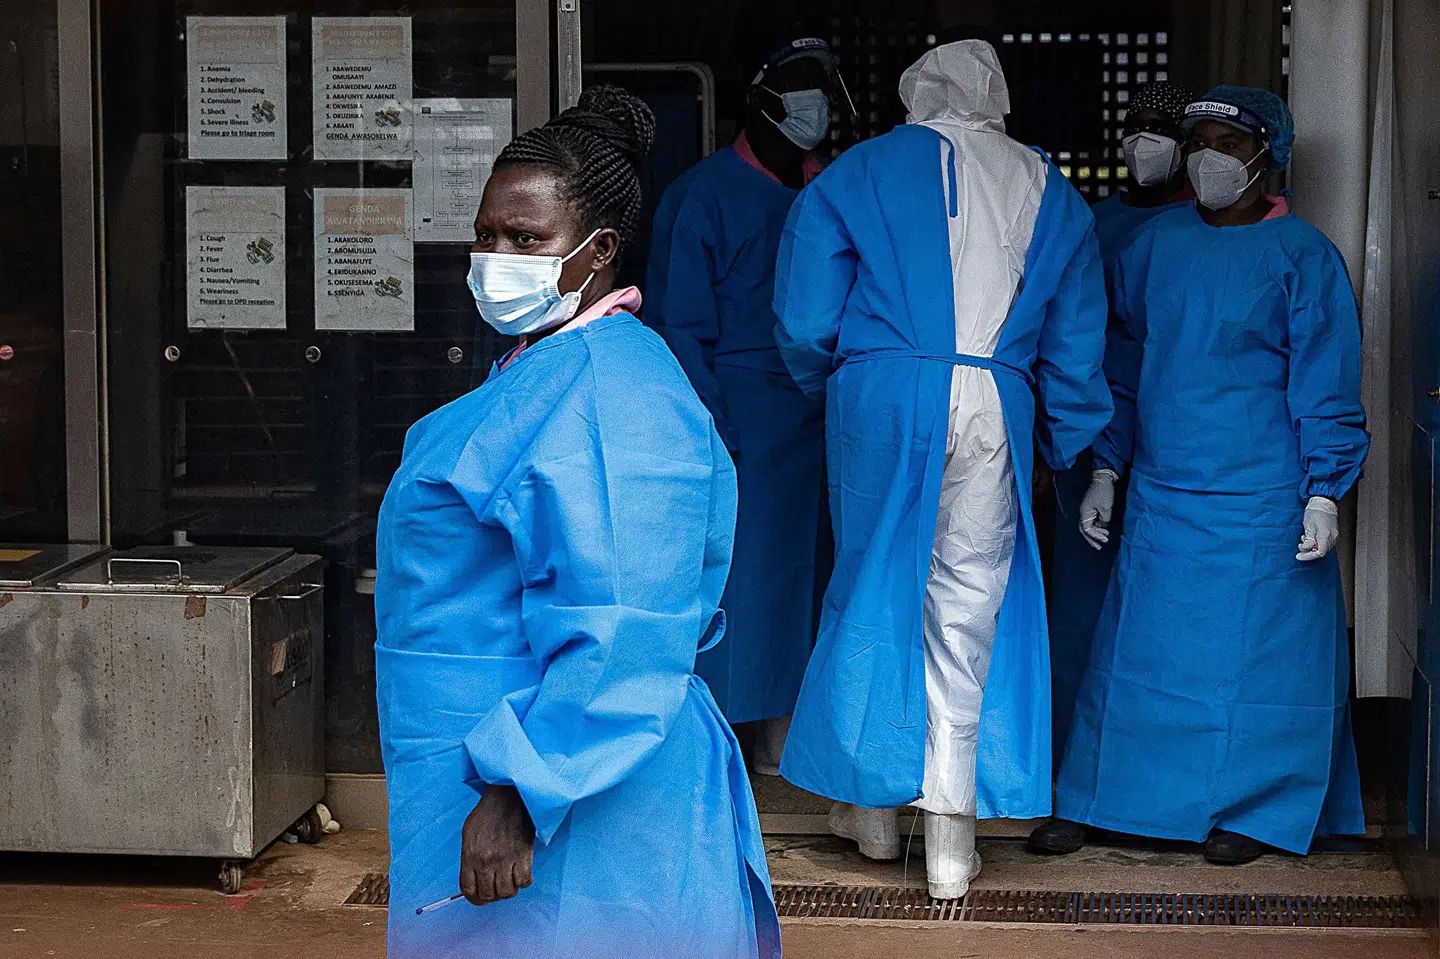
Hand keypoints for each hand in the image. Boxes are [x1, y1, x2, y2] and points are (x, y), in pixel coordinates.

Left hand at [459, 785, 534, 905]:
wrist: (509, 797)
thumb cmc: (488, 813)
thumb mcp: (469, 834)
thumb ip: (469, 858)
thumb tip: (473, 879)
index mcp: (470, 855)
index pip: (469, 890)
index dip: (475, 899)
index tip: (481, 899)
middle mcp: (486, 861)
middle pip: (489, 895)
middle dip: (493, 897)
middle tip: (497, 890)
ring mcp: (505, 859)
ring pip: (507, 892)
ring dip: (509, 891)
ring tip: (510, 882)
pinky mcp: (523, 854)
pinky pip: (524, 881)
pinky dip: (524, 882)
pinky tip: (522, 874)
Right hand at [1079, 470, 1117, 549]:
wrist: (1103, 478)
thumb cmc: (1104, 492)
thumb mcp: (1107, 508)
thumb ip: (1105, 519)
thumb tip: (1103, 524)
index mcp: (1085, 513)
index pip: (1087, 529)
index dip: (1095, 536)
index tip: (1105, 539)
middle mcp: (1083, 513)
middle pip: (1084, 530)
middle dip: (1092, 539)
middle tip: (1099, 547)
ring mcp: (1086, 510)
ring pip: (1088, 526)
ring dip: (1096, 533)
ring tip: (1106, 537)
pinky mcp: (1091, 508)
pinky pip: (1092, 521)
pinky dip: (1098, 527)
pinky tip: (1104, 529)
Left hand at [1297, 497, 1339, 561]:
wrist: (1324, 502)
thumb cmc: (1315, 511)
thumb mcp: (1308, 526)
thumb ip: (1308, 539)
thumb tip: (1306, 549)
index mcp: (1326, 535)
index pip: (1319, 553)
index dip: (1308, 556)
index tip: (1299, 556)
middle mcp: (1333, 537)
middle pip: (1321, 551)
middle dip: (1309, 551)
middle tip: (1300, 545)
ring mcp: (1335, 536)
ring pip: (1323, 548)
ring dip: (1312, 546)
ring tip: (1304, 538)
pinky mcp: (1334, 534)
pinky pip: (1325, 543)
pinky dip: (1317, 542)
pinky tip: (1311, 536)